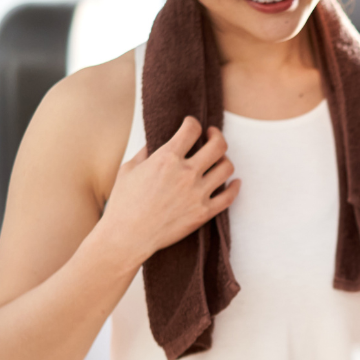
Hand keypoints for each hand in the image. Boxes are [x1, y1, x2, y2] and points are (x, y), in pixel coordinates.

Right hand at [98, 116, 239, 268]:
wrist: (128, 236)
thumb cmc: (124, 203)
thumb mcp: (129, 169)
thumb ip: (147, 152)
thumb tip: (157, 143)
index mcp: (167, 158)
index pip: (191, 129)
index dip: (193, 123)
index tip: (191, 125)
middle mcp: (187, 173)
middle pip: (218, 145)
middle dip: (216, 135)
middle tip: (212, 135)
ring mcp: (198, 194)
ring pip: (227, 168)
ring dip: (224, 159)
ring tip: (218, 160)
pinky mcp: (204, 212)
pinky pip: (229, 196)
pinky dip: (235, 187)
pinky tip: (234, 182)